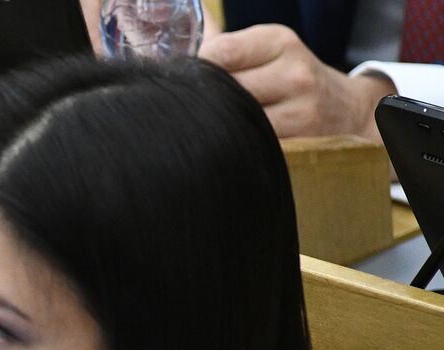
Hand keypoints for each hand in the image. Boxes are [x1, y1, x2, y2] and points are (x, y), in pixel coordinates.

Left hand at [200, 25, 393, 140]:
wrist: (344, 109)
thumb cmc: (289, 75)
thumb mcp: (265, 48)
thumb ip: (224, 42)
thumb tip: (185, 23)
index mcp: (279, 41)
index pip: (221, 52)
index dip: (197, 68)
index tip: (188, 80)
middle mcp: (294, 72)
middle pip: (227, 89)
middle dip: (203, 99)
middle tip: (191, 108)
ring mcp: (300, 109)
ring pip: (237, 119)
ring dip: (216, 125)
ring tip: (208, 125)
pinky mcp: (300, 142)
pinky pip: (252, 145)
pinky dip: (234, 144)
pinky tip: (227, 141)